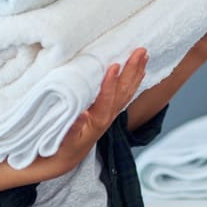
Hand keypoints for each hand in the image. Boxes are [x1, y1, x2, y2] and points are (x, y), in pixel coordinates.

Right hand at [53, 48, 147, 171]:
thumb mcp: (63, 139)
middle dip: (132, 70)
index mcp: (97, 121)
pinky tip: (139, 69)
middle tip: (139, 51)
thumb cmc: (63, 145)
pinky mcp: (111, 110)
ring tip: (144, 54)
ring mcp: (111, 112)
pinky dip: (134, 79)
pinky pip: (126, 93)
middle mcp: (108, 116)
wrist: (67, 156)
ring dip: (136, 71)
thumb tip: (80, 115)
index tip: (113, 66)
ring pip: (128, 90)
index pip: (106, 100)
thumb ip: (71, 128)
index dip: (110, 83)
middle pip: (123, 91)